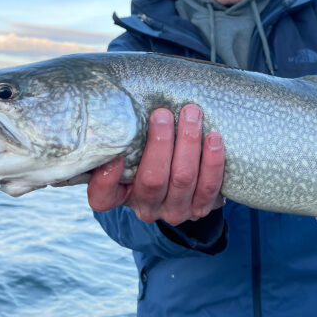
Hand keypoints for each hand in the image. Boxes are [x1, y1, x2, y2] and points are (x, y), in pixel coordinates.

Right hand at [87, 104, 225, 224]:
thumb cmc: (149, 154)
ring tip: (192, 114)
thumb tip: (121, 105)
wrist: (184, 177)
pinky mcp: (201, 208)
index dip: (106, 180)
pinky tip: (214, 137)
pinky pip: (209, 186)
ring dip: (189, 143)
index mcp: (120, 196)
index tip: (116, 154)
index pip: (103, 197)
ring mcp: (175, 211)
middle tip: (163, 113)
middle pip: (153, 180)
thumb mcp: (132, 149)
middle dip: (160, 143)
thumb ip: (125, 136)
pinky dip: (213, 161)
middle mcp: (146, 207)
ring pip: (183, 179)